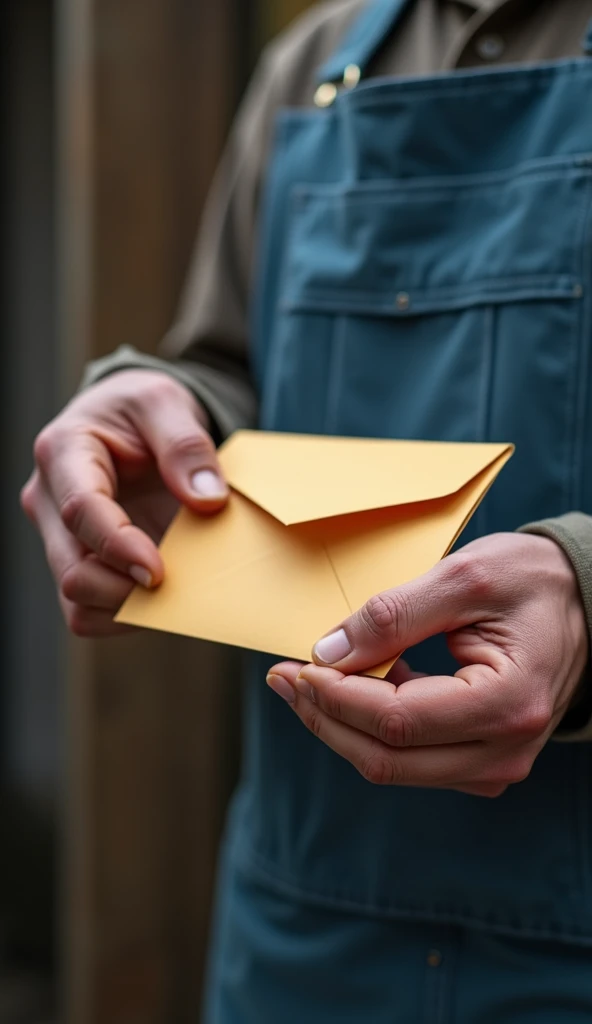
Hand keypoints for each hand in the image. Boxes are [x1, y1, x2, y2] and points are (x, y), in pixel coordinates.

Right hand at [22, 370, 227, 636]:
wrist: (131, 423)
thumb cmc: (143, 409)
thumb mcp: (167, 403)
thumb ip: (186, 445)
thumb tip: (208, 500)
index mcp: (62, 453)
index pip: (80, 511)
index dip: (120, 547)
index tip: (159, 571)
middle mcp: (49, 501)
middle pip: (72, 570)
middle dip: (125, 590)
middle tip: (178, 586)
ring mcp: (59, 539)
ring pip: (77, 602)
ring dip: (128, 608)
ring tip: (174, 590)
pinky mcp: (79, 564)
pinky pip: (91, 612)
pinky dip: (128, 615)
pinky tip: (163, 597)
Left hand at [268, 533, 588, 796]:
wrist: (587, 601)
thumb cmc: (533, 581)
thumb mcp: (463, 577)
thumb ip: (393, 615)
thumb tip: (326, 653)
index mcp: (507, 703)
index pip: (396, 721)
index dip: (335, 698)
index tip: (295, 666)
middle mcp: (505, 749)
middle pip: (386, 758)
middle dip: (324, 719)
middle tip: (282, 678)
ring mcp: (496, 763)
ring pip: (394, 766)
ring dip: (341, 726)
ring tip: (305, 681)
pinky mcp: (483, 760)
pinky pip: (412, 758)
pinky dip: (372, 729)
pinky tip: (354, 690)